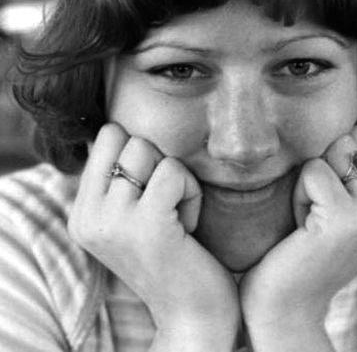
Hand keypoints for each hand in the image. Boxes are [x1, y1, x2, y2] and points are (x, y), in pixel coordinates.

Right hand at [68, 123, 239, 349]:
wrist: (191, 313)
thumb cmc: (170, 255)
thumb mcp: (130, 217)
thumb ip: (118, 178)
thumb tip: (122, 128)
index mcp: (82, 213)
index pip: (106, 136)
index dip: (139, 154)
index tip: (150, 193)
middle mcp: (88, 217)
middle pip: (127, 138)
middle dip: (156, 162)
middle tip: (165, 204)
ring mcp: (114, 222)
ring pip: (147, 149)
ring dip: (175, 178)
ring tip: (176, 215)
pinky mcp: (147, 226)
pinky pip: (173, 171)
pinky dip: (191, 191)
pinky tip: (188, 225)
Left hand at [240, 126, 356, 348]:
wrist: (288, 301)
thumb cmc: (307, 246)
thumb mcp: (346, 209)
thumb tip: (351, 125)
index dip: (346, 147)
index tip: (330, 183)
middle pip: (355, 137)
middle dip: (326, 162)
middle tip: (318, 203)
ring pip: (335, 149)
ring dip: (311, 178)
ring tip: (310, 213)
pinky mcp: (346, 220)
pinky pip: (313, 171)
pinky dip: (298, 192)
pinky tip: (302, 224)